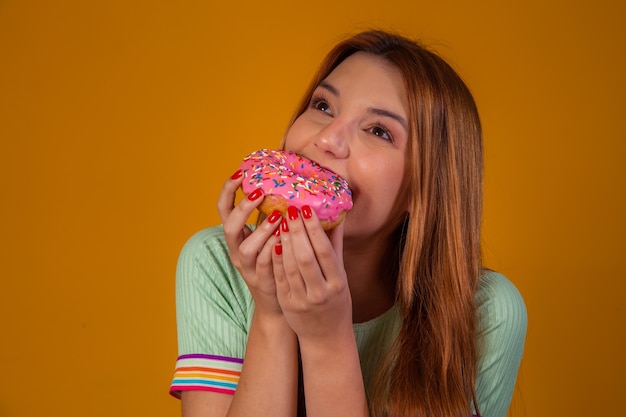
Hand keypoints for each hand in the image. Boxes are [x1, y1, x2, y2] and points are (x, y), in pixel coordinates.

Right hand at [217, 170, 283, 315]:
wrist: (276, 302)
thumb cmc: (275, 261)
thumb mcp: (267, 235)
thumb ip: (269, 214)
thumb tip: (283, 185)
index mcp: (236, 236)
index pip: (223, 209)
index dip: (228, 191)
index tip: (239, 173)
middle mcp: (236, 250)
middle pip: (229, 227)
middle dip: (243, 208)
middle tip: (259, 192)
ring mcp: (247, 267)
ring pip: (246, 247)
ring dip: (261, 229)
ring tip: (278, 215)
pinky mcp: (260, 281)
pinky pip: (264, 264)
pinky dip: (273, 250)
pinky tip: (285, 239)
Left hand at [272, 205, 352, 341]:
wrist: (326, 336)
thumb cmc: (336, 300)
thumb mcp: (341, 276)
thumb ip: (335, 247)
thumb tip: (336, 216)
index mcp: (337, 283)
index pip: (324, 251)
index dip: (314, 230)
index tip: (307, 209)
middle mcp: (320, 292)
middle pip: (306, 257)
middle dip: (297, 232)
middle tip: (290, 210)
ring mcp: (302, 299)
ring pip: (290, 267)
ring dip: (284, 242)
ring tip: (280, 222)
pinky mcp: (287, 304)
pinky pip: (279, 277)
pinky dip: (276, 259)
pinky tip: (273, 242)